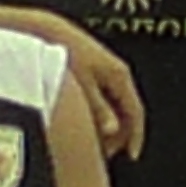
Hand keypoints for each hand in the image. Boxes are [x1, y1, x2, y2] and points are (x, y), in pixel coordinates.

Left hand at [61, 27, 145, 158]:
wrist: (49, 31)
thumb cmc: (64, 55)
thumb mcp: (81, 86)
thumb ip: (98, 109)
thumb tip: (113, 131)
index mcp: (119, 75)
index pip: (136, 112)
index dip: (136, 135)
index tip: (132, 155)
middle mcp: (118, 73)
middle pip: (127, 112)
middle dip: (120, 136)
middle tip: (105, 155)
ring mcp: (108, 72)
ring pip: (116, 107)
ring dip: (108, 127)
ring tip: (92, 144)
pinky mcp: (96, 72)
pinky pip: (105, 99)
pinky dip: (99, 115)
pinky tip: (85, 127)